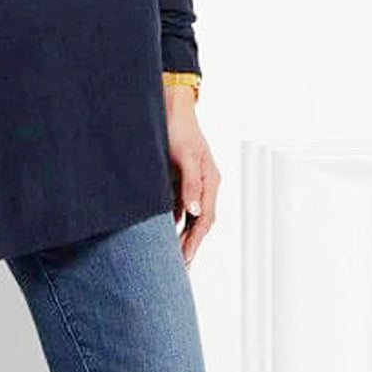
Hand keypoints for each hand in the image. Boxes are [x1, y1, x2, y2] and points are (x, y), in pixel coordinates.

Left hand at [163, 85, 219, 268]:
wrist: (169, 104)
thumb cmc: (179, 127)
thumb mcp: (186, 156)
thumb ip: (190, 184)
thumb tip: (194, 213)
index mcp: (210, 181)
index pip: (204, 220)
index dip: (194, 242)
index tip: (185, 260)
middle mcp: (203, 185)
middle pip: (198, 223)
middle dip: (189, 245)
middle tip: (179, 268)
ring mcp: (190, 182)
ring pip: (187, 216)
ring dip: (179, 235)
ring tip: (170, 257)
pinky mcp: (177, 177)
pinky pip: (176, 205)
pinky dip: (170, 220)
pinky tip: (160, 231)